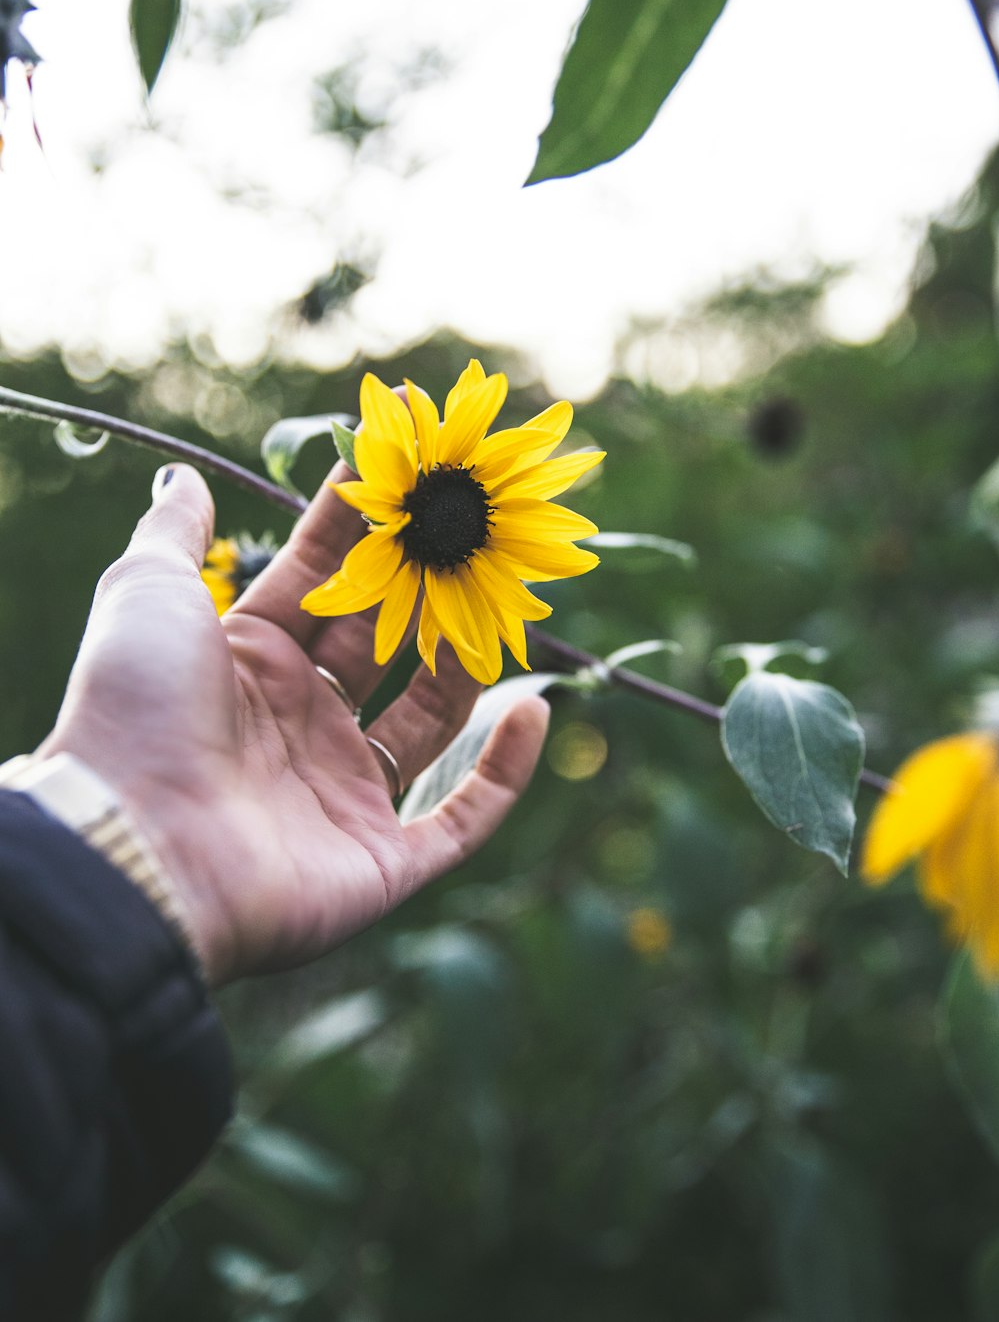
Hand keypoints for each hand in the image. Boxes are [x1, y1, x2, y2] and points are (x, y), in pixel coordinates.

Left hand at [36, 461, 548, 983]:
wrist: (132, 849)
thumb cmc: (134, 711)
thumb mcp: (146, 594)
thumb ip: (172, 533)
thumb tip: (182, 474)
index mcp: (253, 662)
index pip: (326, 579)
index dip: (364, 526)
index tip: (409, 469)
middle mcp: (302, 724)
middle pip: (388, 642)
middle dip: (430, 586)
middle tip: (475, 529)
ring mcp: (344, 793)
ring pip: (431, 718)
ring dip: (470, 662)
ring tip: (507, 602)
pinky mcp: (381, 862)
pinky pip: (461, 820)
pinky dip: (503, 771)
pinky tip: (533, 710)